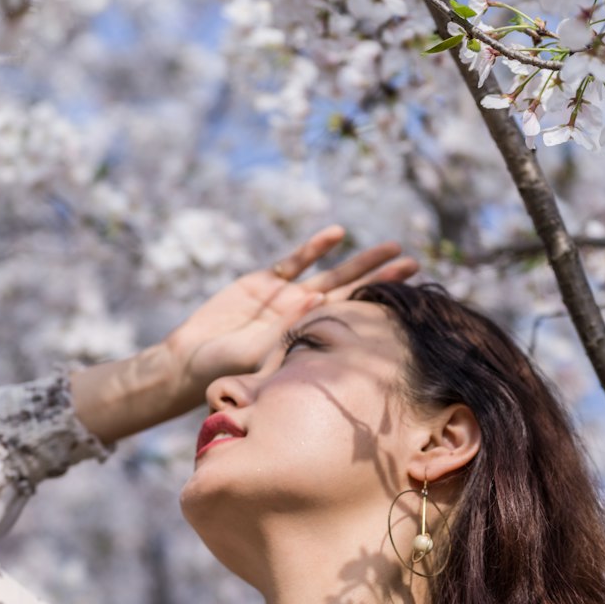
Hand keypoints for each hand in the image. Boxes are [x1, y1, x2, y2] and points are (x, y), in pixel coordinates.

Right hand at [165, 225, 418, 401]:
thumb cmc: (224, 370)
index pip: (351, 321)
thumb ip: (287, 329)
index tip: (409, 297)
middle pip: (350, 294)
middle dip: (380, 279)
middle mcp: (303, 318)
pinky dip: (315, 248)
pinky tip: (338, 234)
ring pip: (331, 275)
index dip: (378, 306)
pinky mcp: (264, 283)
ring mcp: (285, 299)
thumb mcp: (259, 355)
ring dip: (360, 261)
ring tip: (392, 247)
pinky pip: (295, 262)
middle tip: (414, 264)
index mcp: (308, 340)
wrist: (190, 360)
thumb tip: (317, 300)